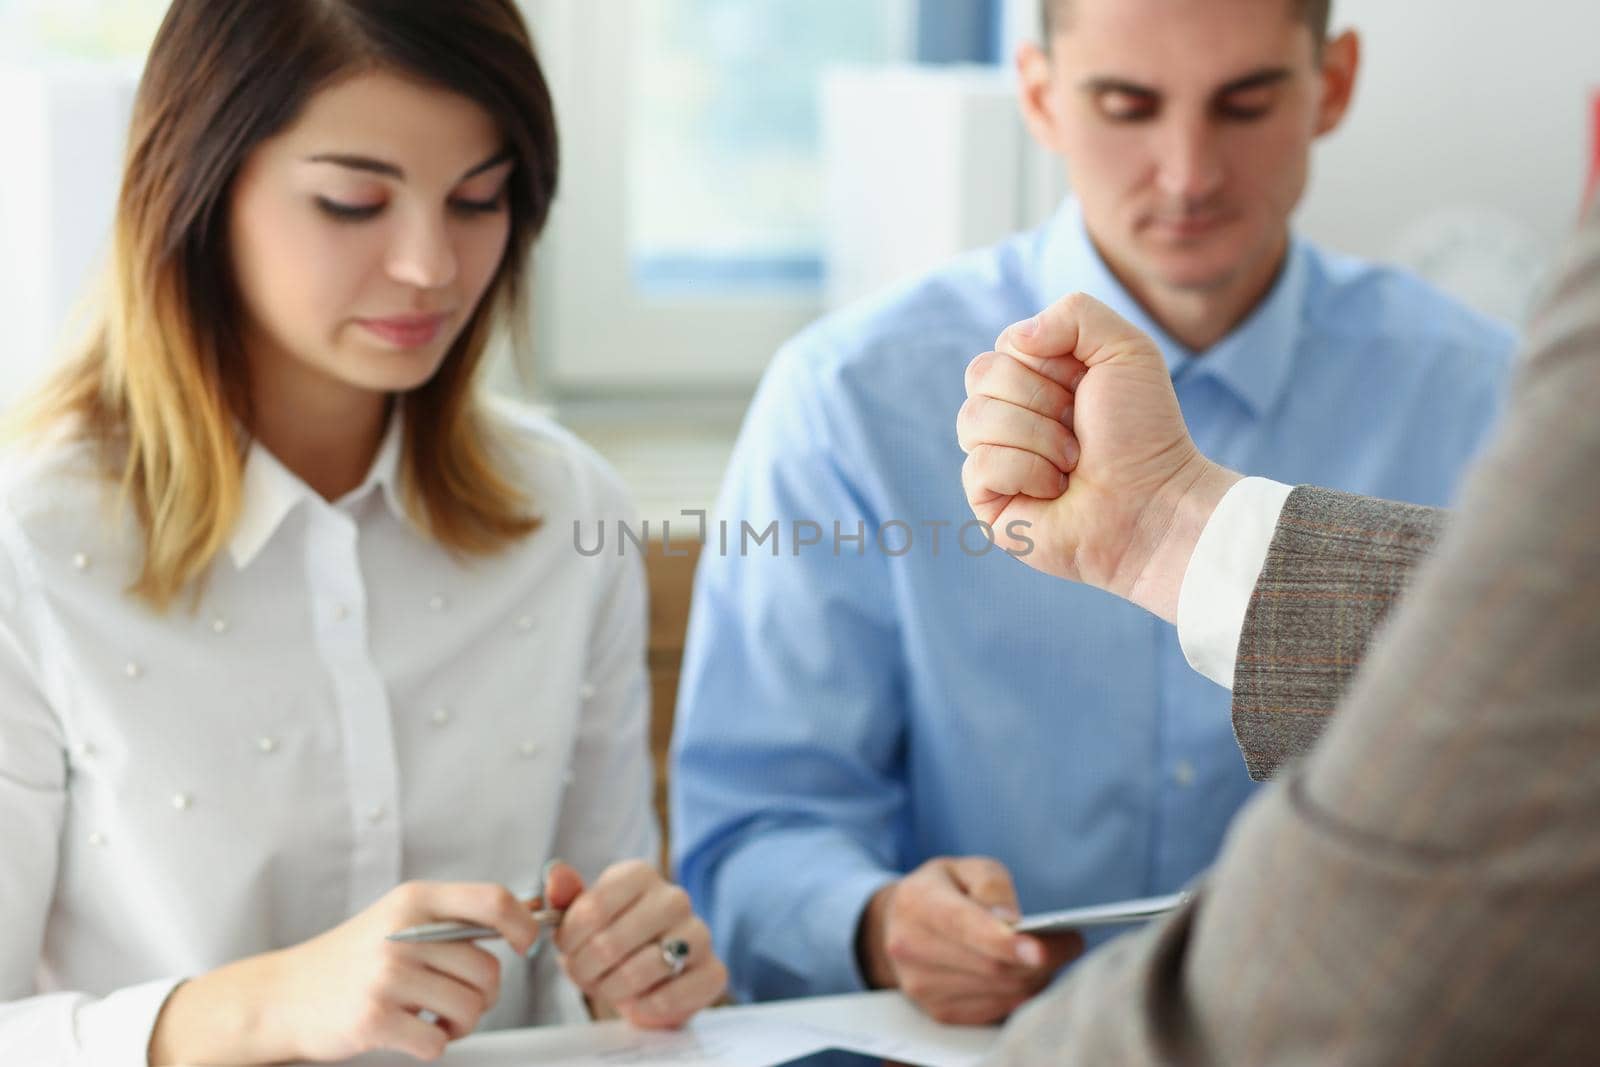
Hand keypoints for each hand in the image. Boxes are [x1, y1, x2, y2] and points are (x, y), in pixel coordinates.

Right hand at [149, 881, 546, 1063]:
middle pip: (488, 969)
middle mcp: (403, 933)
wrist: (283, 996)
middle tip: (458, 1001)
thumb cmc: (352, 959)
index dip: (524, 925)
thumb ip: (453, 918)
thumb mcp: (399, 919)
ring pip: (470, 1008)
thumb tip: (528, 914)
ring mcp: (386, 976)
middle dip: (484, 995)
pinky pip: (438, 1042)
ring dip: (462, 1024)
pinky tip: (413, 1034)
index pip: (494, 901)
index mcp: (415, 901)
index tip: (525, 945)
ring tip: (436, 1019)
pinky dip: (434, 1045)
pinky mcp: (373, 1019)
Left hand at [547, 859, 726, 1028]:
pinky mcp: (713, 972)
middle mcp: (674, 898)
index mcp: (639, 875)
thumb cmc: (610, 939)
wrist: (649, 978)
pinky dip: (642, 1007)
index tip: (568, 949)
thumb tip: (556, 873)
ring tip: (609, 986)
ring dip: (610, 989)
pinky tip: (638, 999)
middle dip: (585, 970)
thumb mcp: (581, 916)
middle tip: (585, 974)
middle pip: (608, 944)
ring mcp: (698, 934)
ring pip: (636, 973)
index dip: (569, 940)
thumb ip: (565, 895)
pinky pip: (667, 999)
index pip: (591, 910)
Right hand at [857, 857, 1083, 1024]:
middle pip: (990, 966)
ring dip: (1034, 976)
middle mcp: (910, 947)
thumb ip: (992, 885)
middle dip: (1039, 959)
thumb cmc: (945, 890)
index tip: (1041, 948)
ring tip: (1051, 955)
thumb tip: (1013, 921)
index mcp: (917, 902)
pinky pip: (996, 1010)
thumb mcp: (967, 869)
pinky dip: (1020, 993)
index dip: (1005, 943)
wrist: (900, 923)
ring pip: (999, 991)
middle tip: (1071, 943)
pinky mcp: (938, 1012)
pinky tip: (1028, 974)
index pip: (965, 927)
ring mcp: (921, 985)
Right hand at [957, 292, 1240, 620]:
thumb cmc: (1143, 431)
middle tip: (1080, 429)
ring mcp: (993, 457)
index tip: (1085, 390)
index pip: (1004, 346)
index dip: (1048, 364)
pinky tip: (1054, 491)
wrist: (1154, 502)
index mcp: (1035, 378)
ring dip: (1038, 438)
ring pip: (973, 419)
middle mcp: (1009, 414)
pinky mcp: (986, 500)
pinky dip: (1027, 473)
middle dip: (1041, 399)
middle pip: (980, 375)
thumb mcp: (1126, 349)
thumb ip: (1075, 313)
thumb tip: (1016, 339)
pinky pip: (979, 466)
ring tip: (1072, 463)